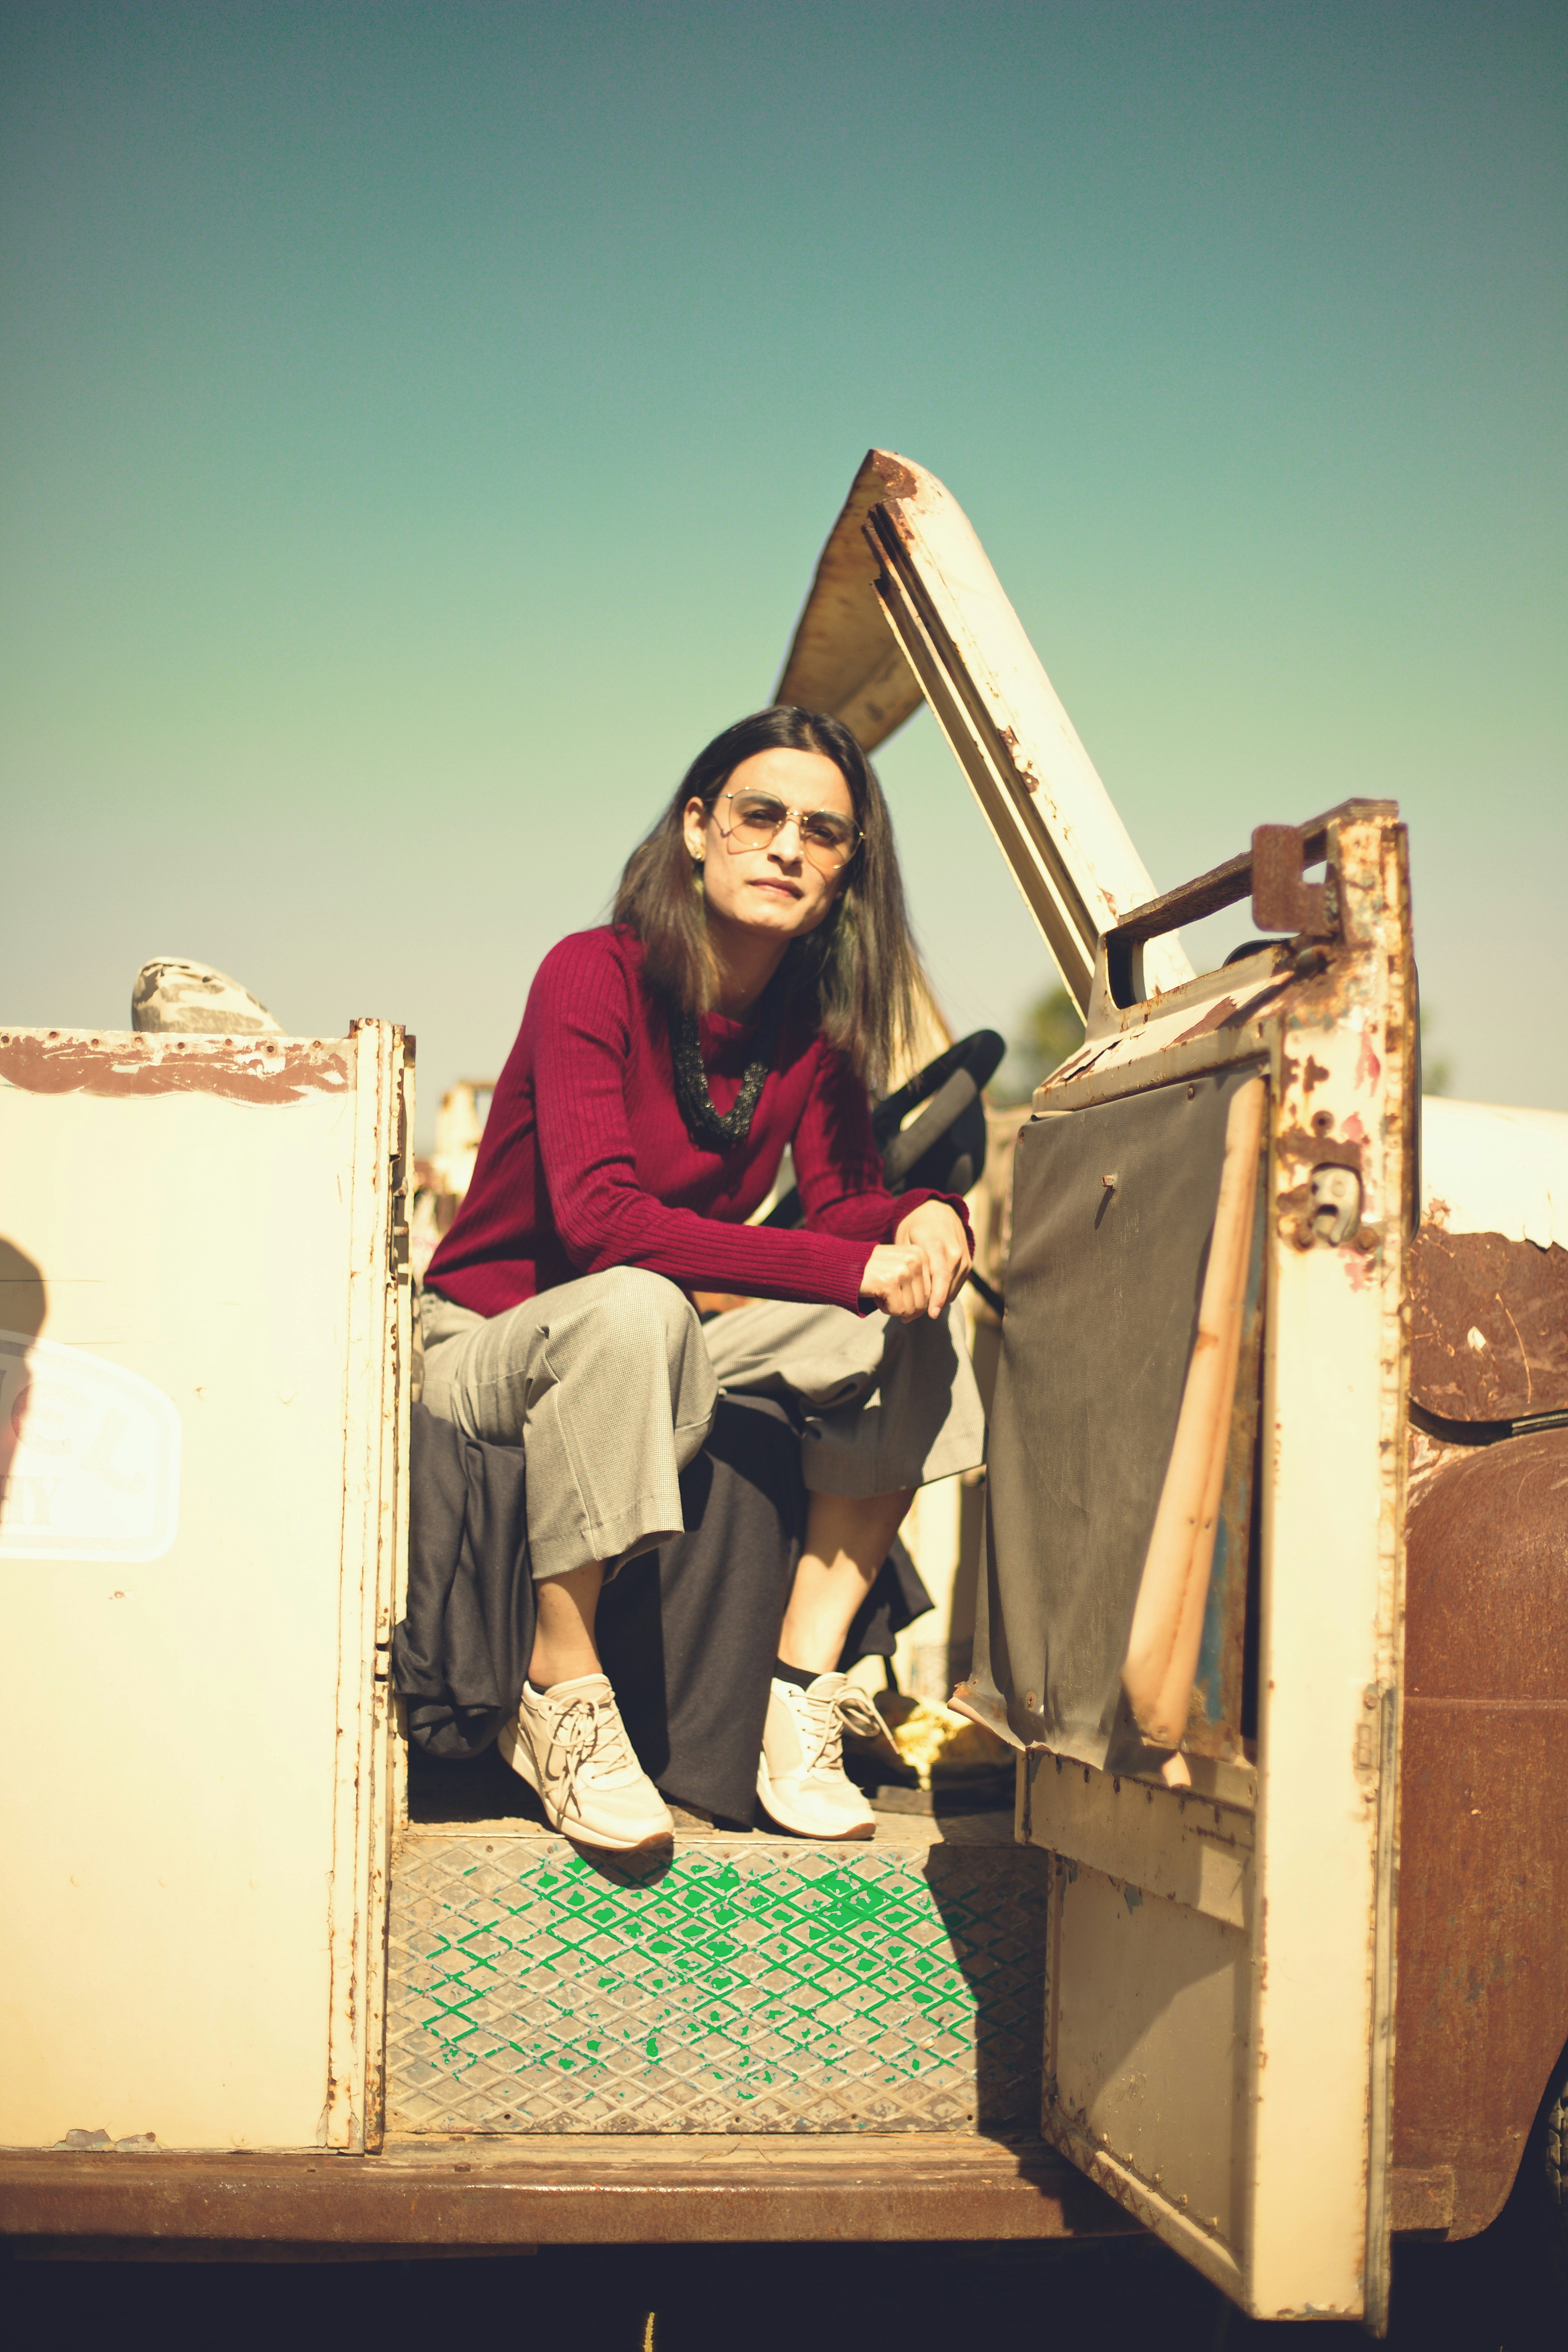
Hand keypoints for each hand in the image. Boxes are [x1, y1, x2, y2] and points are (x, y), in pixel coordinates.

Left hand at [860, 1202, 972, 1322]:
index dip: (936, 1297)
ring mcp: (964, 1259)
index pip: (940, 1275)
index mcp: (937, 1244)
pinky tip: (927, 1299)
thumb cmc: (915, 1225)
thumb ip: (906, 1264)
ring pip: (952, 1289)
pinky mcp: (967, 1264)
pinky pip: (956, 1285)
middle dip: (929, 1306)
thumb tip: (900, 1292)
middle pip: (945, 1287)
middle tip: (907, 1318)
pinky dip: (943, 1295)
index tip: (931, 1314)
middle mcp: (954, 1252)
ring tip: (914, 1312)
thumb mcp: (903, 1239)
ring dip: (935, 1303)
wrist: (939, 1210)